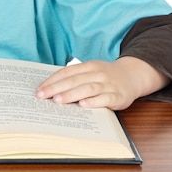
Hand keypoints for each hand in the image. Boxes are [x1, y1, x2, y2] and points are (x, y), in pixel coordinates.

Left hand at [35, 56, 168, 109]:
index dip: (52, 80)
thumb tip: (52, 88)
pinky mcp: (118, 96)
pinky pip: (105, 99)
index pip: (67, 72)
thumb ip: (75, 78)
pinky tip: (83, 105)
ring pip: (87, 88)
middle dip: (56, 88)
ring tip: (58, 100)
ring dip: (71, 94)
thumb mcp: (91, 71)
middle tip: (43, 95)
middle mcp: (97, 73)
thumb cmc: (105, 76)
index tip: (40, 89)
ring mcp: (108, 84)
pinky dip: (93, 102)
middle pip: (74, 80)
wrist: (132, 76)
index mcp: (88, 66)